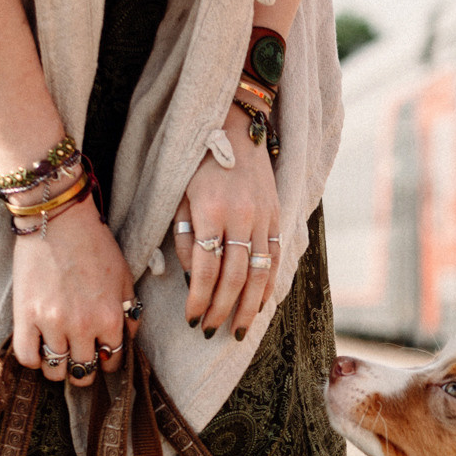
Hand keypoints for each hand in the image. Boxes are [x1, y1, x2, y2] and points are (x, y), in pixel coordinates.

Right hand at [10, 192, 133, 386]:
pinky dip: (33, 359)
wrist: (57, 219)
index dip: (107, 362)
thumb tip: (126, 339)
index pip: (112, 360)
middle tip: (78, 356)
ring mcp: (52, 323)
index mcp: (110, 317)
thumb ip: (130, 312)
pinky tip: (39, 347)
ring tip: (58, 352)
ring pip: (55, 371)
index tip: (100, 355)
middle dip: (84, 368)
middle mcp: (83, 326)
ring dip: (58, 367)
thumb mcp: (124, 278)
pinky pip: (27, 357)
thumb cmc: (94, 245)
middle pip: (83, 372)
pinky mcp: (25, 316)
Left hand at [172, 105, 279, 342]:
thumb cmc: (197, 160)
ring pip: (259, 273)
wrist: (235, 125)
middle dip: (221, 309)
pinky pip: (274, 259)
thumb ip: (183, 236)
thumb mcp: (178, 195)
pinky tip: (259, 305)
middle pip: (234, 278)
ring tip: (236, 330)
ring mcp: (263, 217)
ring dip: (247, 307)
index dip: (199, 299)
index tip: (192, 319)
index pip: (205, 269)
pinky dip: (268, 286)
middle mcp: (241, 217)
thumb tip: (190, 276)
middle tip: (210, 331)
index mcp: (211, 211)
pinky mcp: (276, 216)